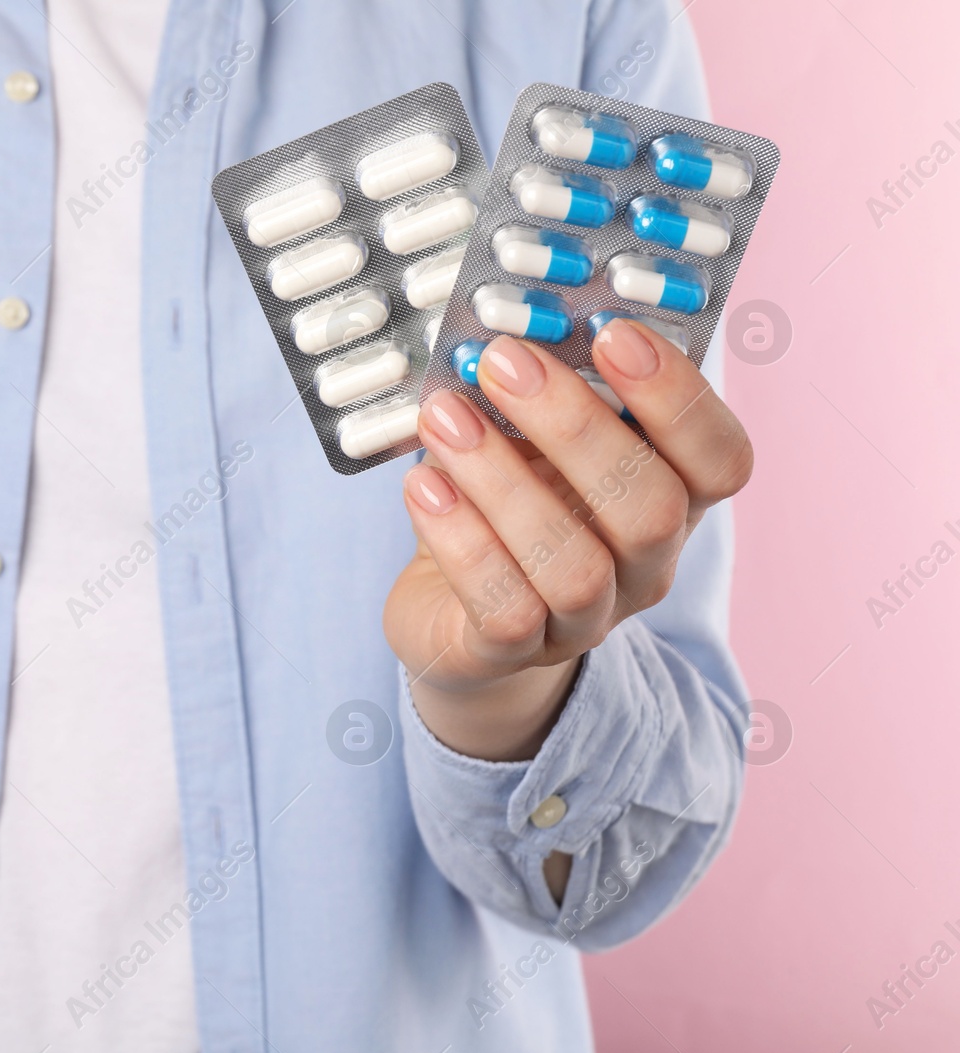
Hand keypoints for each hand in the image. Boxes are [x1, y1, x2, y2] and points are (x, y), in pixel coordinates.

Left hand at [383, 320, 752, 762]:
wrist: (452, 614)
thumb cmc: (506, 501)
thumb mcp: (535, 440)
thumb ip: (545, 385)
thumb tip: (515, 308)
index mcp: (672, 500)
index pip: (723, 459)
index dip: (680, 397)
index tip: (615, 332)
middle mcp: (646, 565)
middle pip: (648, 507)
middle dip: (574, 425)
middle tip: (502, 360)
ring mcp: (585, 618)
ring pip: (573, 564)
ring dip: (503, 480)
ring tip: (443, 416)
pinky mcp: (511, 650)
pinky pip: (504, 606)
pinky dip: (462, 540)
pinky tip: (424, 485)